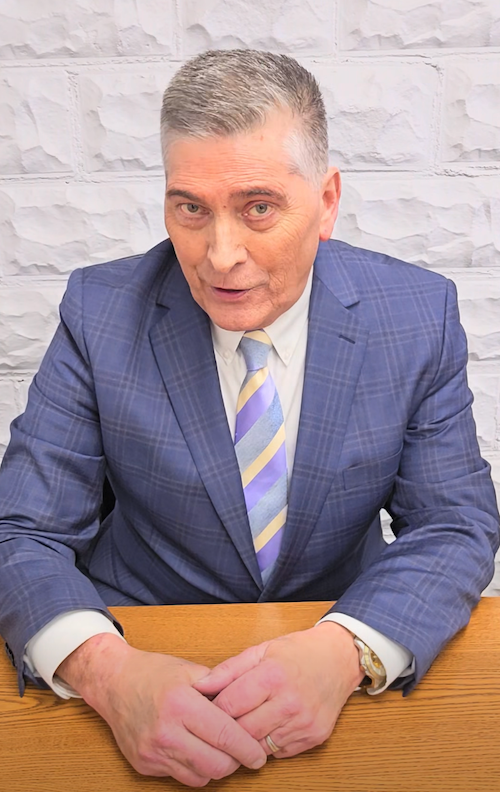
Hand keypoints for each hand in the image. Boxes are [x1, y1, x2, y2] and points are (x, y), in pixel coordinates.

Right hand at [57, 634, 266, 785]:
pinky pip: (180, 777)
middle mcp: (165, 732)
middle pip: (215, 765)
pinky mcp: (144, 765)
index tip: (259, 754)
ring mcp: (152, 752)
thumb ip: (220, 690)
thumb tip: (248, 710)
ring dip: (214, 767)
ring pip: (199, 777)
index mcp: (180, 704)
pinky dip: (194, 768)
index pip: (224, 735)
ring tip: (218, 748)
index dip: (247, 748)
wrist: (114, 682)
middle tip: (242, 752)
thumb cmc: (154, 673)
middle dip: (234, 762)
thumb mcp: (191, 671)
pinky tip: (195, 749)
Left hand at [194, 622, 363, 758]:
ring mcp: (304, 723)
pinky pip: (279, 752)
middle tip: (221, 721)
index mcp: (273, 675)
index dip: (214, 709)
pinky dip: (268, 743)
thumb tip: (200, 687)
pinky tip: (267, 727)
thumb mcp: (261, 650)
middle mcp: (290, 702)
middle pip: (242, 731)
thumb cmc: (297, 652)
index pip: (229, 705)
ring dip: (247, 739)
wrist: (339, 659)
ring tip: (244, 723)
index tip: (208, 707)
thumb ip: (228, 670)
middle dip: (227, 728)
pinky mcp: (314, 738)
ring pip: (259, 747)